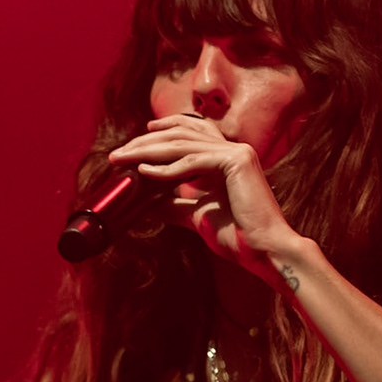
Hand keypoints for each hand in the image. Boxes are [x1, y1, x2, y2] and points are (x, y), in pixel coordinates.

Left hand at [107, 116, 308, 290]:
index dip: (163, 130)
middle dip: (145, 142)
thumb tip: (146, 204)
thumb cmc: (238, 236)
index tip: (137, 139)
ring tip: (123, 159)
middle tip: (118, 153)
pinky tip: (144, 171)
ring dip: (148, 151)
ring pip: (183, 144)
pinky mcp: (236, 162)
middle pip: (181, 134)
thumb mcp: (196, 216)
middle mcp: (234, 149)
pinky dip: (166, 168)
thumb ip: (174, 205)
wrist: (264, 252)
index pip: (191, 131)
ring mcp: (237, 152)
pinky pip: (193, 161)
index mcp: (228, 157)